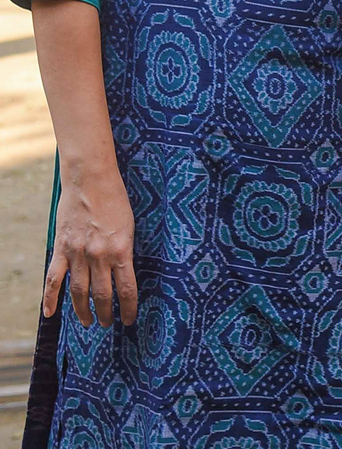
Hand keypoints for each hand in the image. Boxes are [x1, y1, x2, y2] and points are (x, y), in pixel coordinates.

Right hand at [44, 166, 137, 327]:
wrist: (90, 181)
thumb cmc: (115, 199)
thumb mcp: (129, 226)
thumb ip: (124, 250)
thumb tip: (124, 272)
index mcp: (121, 250)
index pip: (127, 288)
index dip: (129, 308)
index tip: (130, 320)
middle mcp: (99, 256)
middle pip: (102, 294)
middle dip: (106, 312)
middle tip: (108, 323)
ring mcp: (78, 253)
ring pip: (79, 291)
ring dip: (83, 310)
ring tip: (88, 322)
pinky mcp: (62, 249)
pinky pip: (54, 278)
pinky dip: (50, 298)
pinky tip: (51, 313)